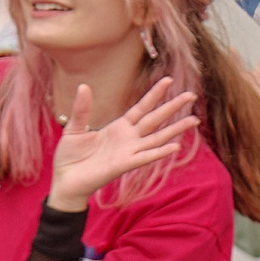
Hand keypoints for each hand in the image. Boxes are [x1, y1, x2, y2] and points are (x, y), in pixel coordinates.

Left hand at [47, 77, 196, 212]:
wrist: (65, 181)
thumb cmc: (70, 157)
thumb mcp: (74, 128)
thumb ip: (82, 109)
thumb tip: (84, 86)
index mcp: (119, 127)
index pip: (142, 108)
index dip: (155, 94)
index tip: (169, 80)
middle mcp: (129, 139)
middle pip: (156, 119)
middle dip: (173, 107)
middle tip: (191, 95)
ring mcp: (129, 152)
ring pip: (158, 138)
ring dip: (176, 129)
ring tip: (194, 120)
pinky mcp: (124, 165)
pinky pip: (145, 157)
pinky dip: (160, 152)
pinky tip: (175, 146)